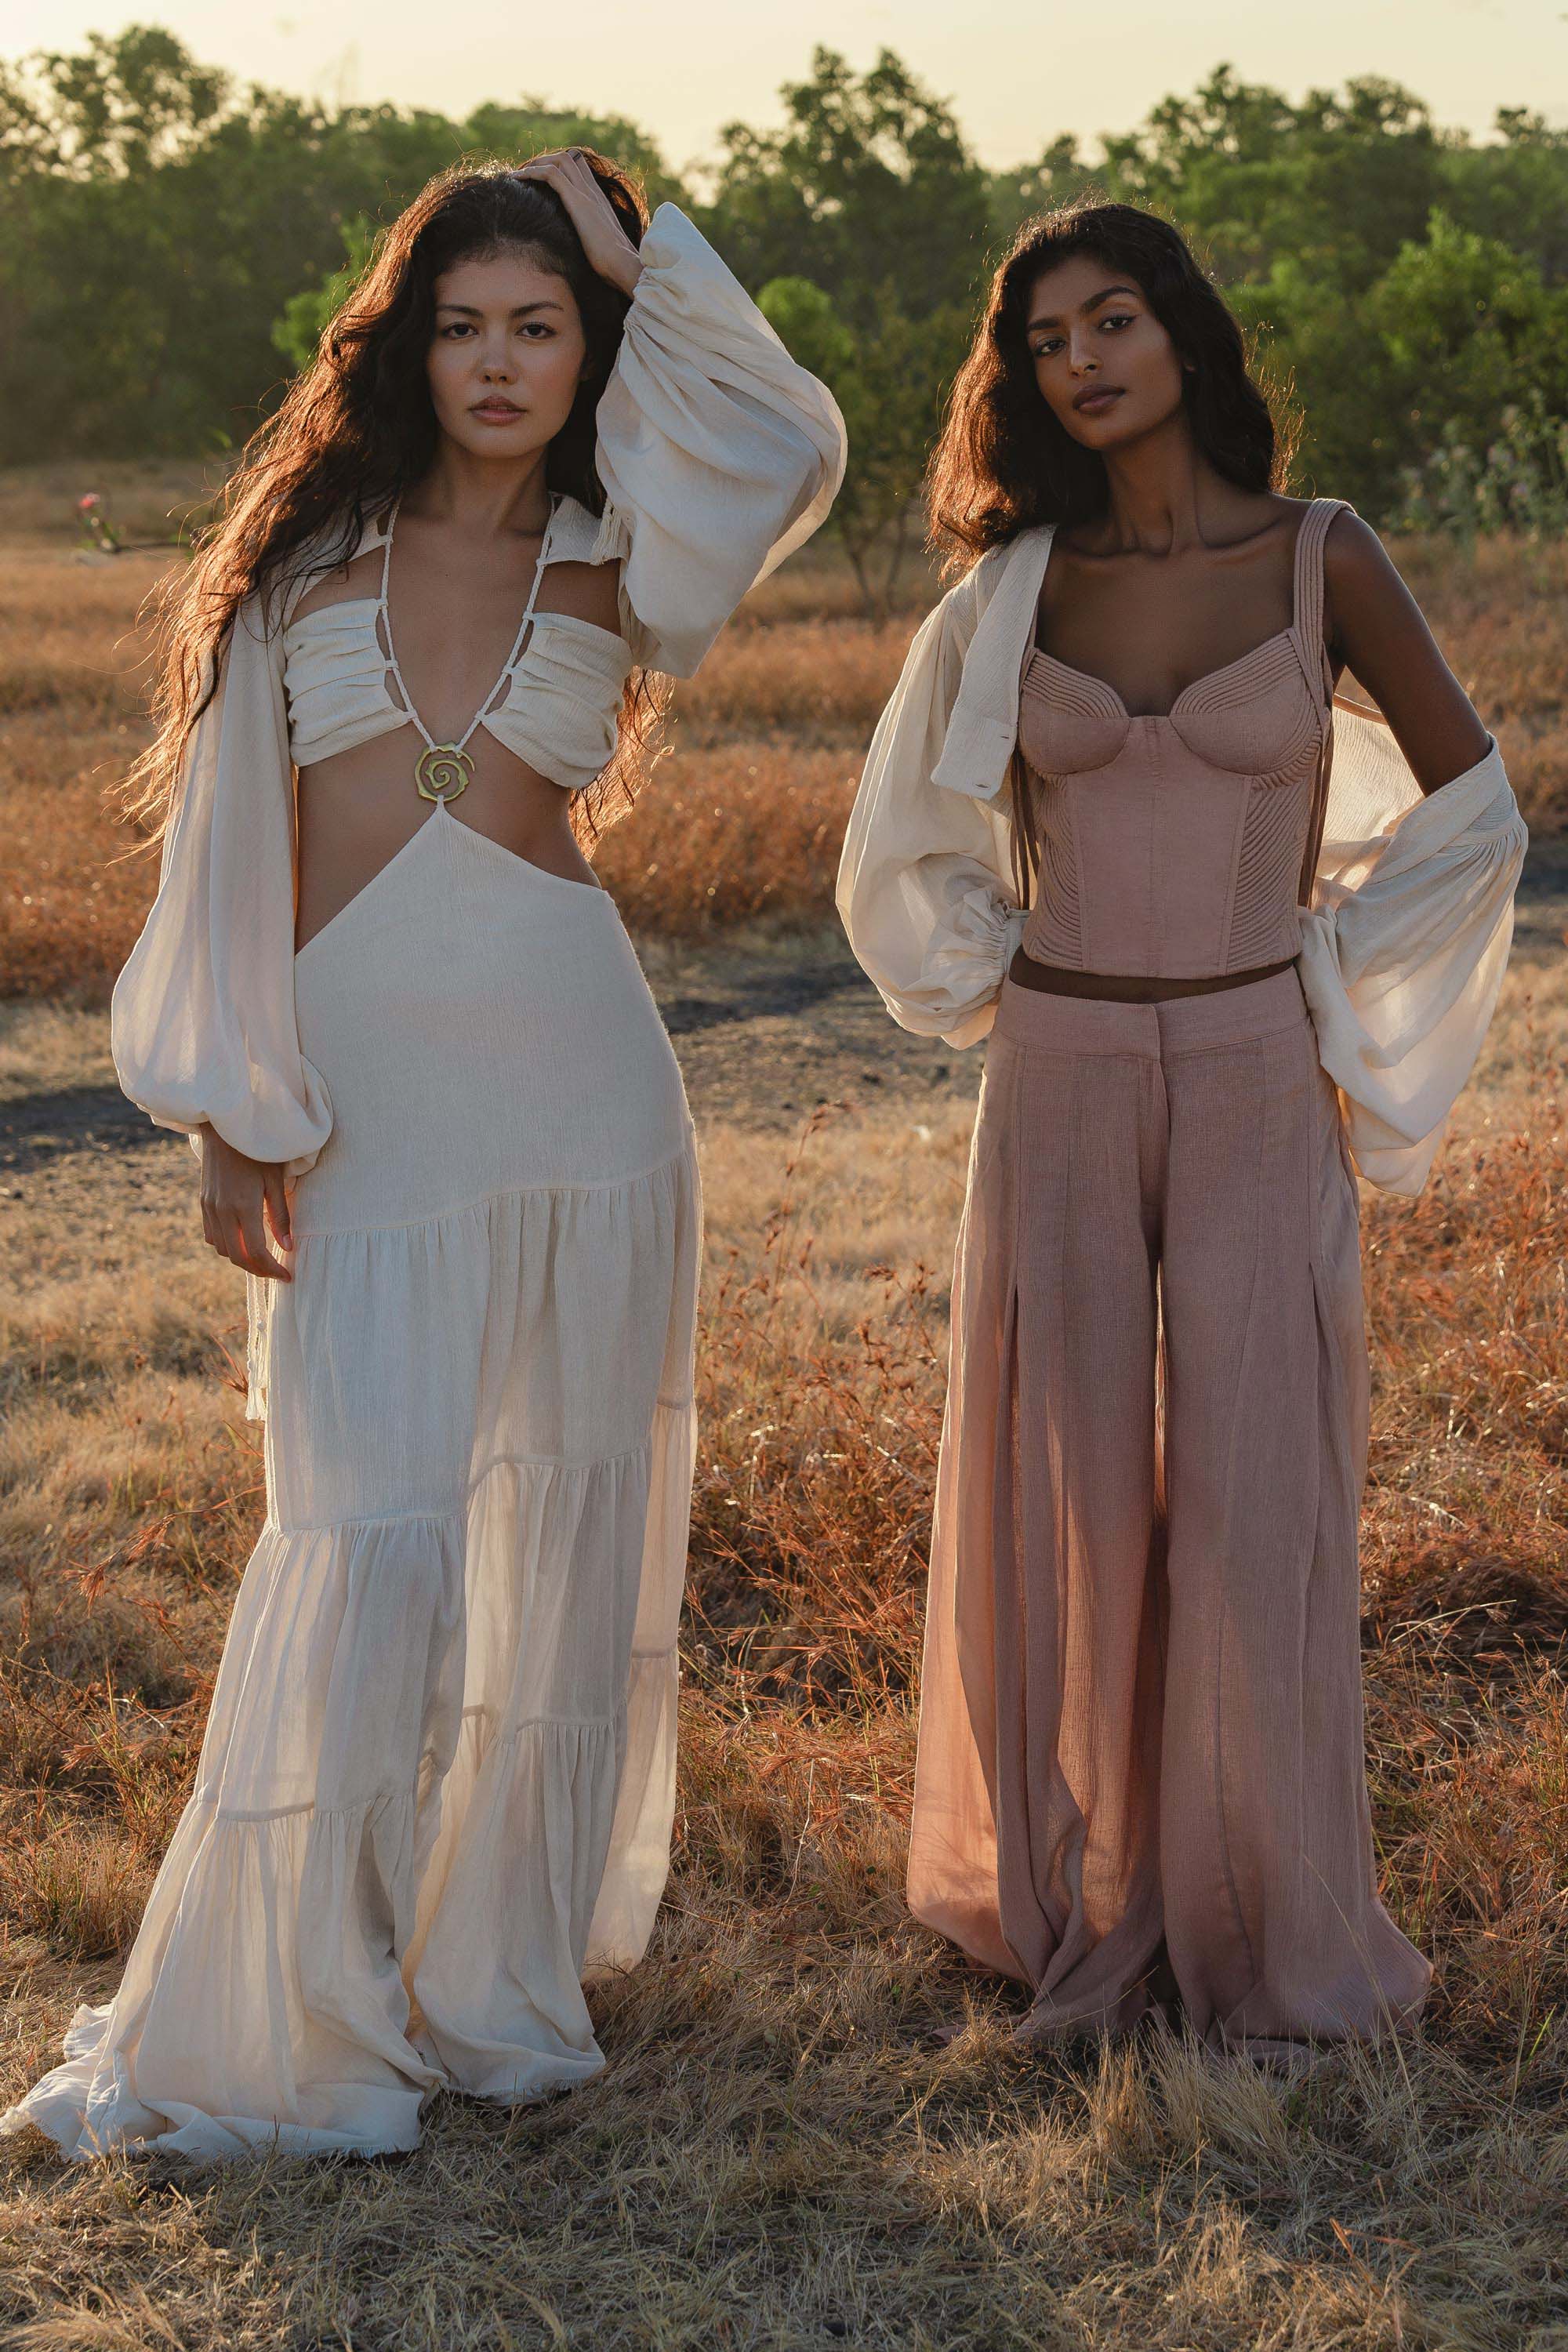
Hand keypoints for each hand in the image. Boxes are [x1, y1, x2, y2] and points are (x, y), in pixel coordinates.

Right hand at [198, 1127, 293, 1280]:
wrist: (223, 1128)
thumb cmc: (258, 1150)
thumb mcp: (275, 1180)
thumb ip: (280, 1215)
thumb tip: (288, 1246)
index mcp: (243, 1206)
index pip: (256, 1252)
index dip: (272, 1269)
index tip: (288, 1276)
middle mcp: (222, 1211)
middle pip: (238, 1257)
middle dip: (258, 1270)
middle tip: (277, 1272)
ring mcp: (210, 1208)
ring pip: (223, 1249)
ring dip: (242, 1259)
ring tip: (262, 1258)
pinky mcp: (203, 1203)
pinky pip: (212, 1236)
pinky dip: (228, 1245)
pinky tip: (243, 1241)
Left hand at [515, 150, 643, 296]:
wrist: (624, 266)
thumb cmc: (614, 265)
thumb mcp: (601, 248)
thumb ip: (592, 240)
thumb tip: (579, 253)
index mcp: (599, 199)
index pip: (580, 168)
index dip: (558, 167)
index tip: (538, 180)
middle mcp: (593, 191)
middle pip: (568, 158)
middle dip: (544, 161)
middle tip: (524, 175)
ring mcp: (586, 193)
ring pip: (559, 160)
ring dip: (535, 163)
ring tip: (517, 175)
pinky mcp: (577, 200)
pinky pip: (550, 174)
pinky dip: (531, 172)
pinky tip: (516, 179)